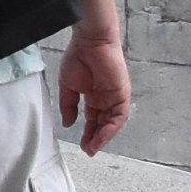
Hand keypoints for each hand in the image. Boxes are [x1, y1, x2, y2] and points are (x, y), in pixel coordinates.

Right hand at [59, 30, 130, 155]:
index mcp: (93, 96)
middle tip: (88, 150)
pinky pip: (119, 116)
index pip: (93, 120)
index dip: (88, 133)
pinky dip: (111, 128)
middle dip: (95, 139)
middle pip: (103, 124)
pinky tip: (101, 137)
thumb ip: (68, 106)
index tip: (82, 144)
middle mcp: (106, 99)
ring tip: (92, 148)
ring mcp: (115, 97)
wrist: (90, 41)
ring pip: (112, 123)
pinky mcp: (122, 95)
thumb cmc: (78, 57)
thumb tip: (68, 123)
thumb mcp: (67, 87)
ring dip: (103, 137)